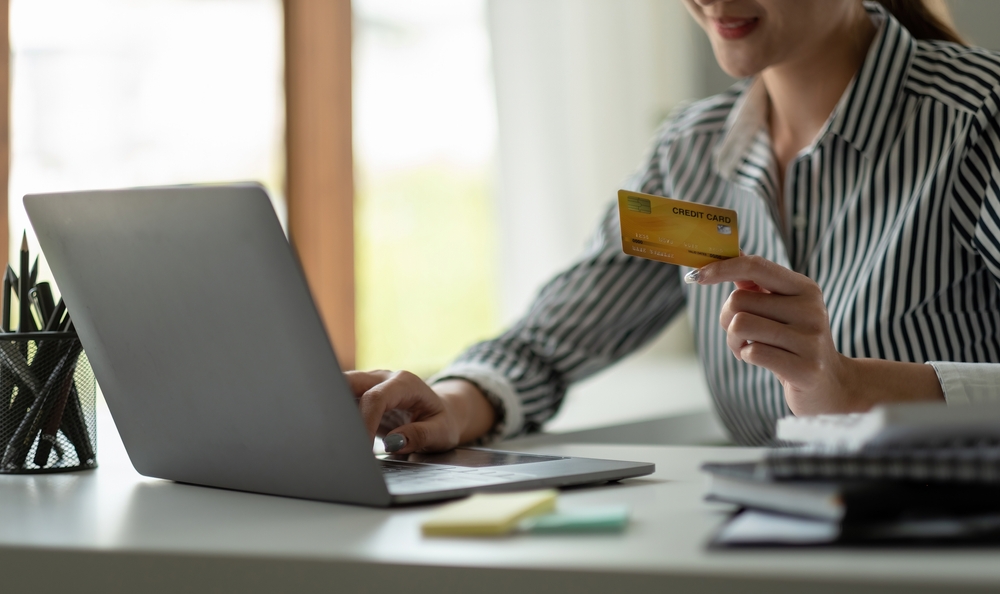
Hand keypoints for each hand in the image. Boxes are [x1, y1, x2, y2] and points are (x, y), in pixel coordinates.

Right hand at [346, 370, 494, 454]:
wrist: (442, 413)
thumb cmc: (442, 421)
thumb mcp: (441, 432)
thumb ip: (419, 436)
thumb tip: (394, 443)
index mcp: (405, 383)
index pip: (375, 398)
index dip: (365, 422)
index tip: (362, 448)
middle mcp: (383, 378)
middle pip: (348, 383)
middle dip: (336, 406)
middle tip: (335, 437)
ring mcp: (369, 385)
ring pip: (339, 388)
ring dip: (333, 411)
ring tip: (334, 438)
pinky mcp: (360, 396)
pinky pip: (341, 401)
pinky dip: (336, 416)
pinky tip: (337, 435)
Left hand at [690, 254, 943, 413]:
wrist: (829, 385)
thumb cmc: (795, 342)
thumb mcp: (783, 308)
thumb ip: (758, 283)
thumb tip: (729, 253)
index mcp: (805, 288)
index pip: (756, 266)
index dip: (721, 268)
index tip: (697, 276)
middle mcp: (811, 309)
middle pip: (738, 300)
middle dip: (726, 319)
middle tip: (740, 334)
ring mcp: (810, 339)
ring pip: (740, 325)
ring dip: (733, 340)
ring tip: (747, 347)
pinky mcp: (804, 368)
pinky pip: (752, 352)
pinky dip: (745, 356)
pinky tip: (758, 360)